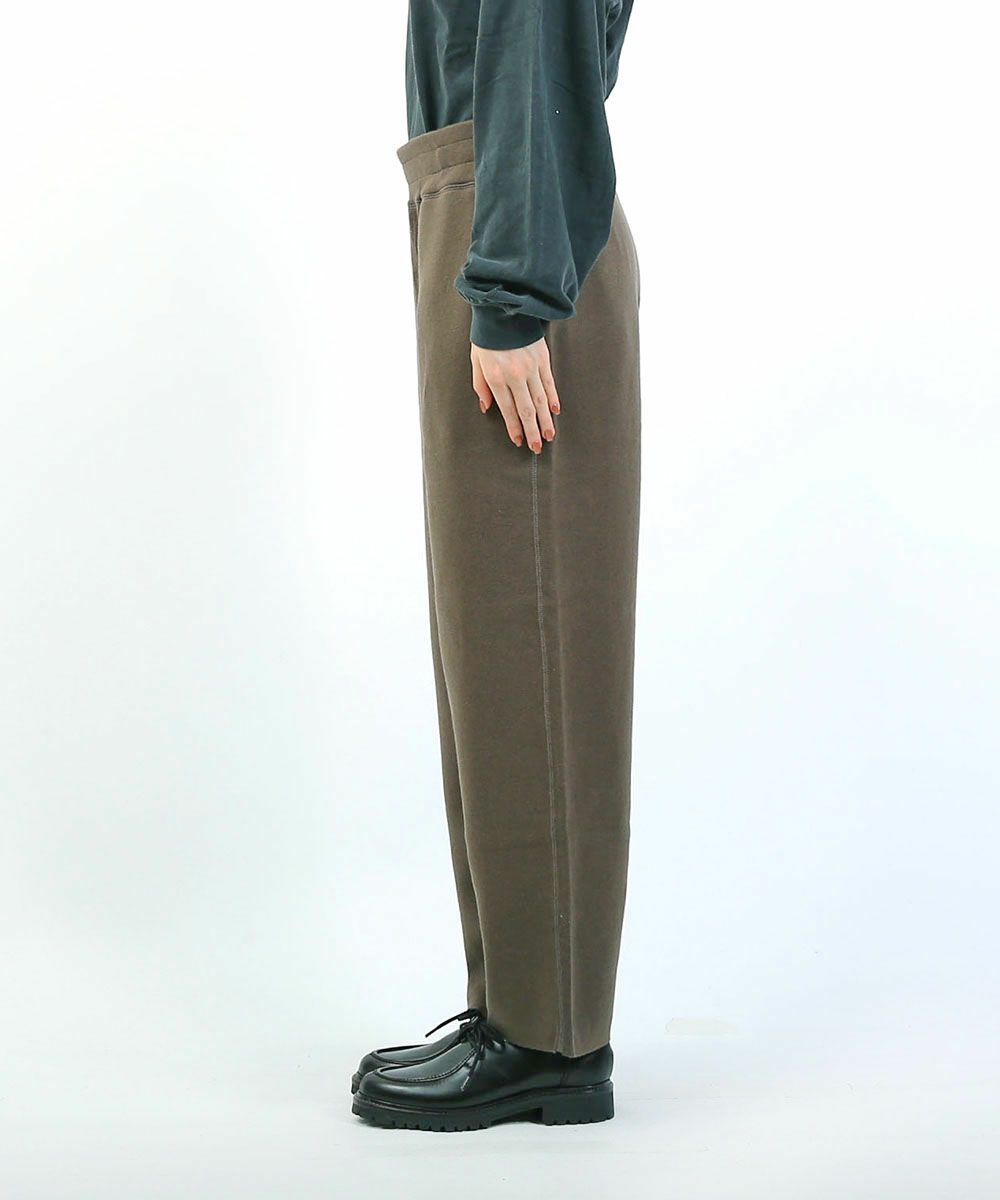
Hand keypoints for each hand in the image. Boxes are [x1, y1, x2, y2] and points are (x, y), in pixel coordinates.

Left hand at [471, 337, 560, 452]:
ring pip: (540, 400)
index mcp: (496, 377)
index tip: (519, 441)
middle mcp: (515, 375)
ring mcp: (531, 367)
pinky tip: (556, 411)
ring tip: (549, 436)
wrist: (503, 308)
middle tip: (537, 448)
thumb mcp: (476, 361)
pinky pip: (549, 383)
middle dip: (532, 431)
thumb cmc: (486, 336)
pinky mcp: (542, 358)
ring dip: (546, 420)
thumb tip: (487, 407)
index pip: (508, 410)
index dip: (514, 428)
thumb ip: (480, 386)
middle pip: (526, 410)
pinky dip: (553, 398)